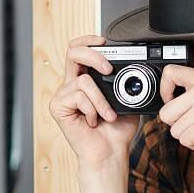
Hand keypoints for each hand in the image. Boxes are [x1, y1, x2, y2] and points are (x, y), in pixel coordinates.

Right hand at [49, 35, 140, 166]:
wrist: (109, 152)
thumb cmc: (117, 130)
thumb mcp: (127, 99)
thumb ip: (126, 82)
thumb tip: (135, 69)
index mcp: (86, 80)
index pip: (79, 50)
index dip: (88, 41)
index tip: (103, 40)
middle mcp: (72, 85)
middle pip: (73, 52)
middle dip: (93, 56)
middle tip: (108, 69)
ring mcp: (64, 95)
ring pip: (84, 80)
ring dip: (101, 100)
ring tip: (107, 115)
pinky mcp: (58, 107)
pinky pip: (79, 96)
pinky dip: (93, 109)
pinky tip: (93, 121)